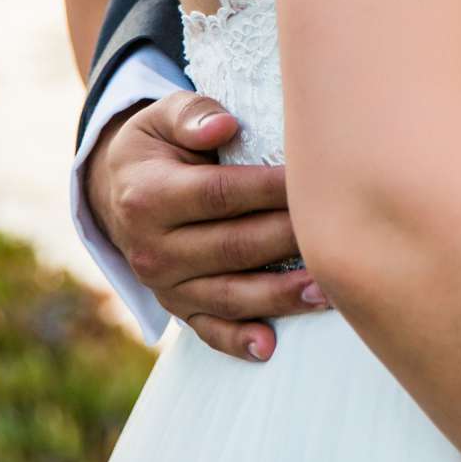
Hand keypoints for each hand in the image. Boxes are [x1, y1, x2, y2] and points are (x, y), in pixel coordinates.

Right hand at [84, 90, 322, 360]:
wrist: (120, 191)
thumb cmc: (159, 145)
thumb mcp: (162, 117)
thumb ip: (192, 114)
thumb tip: (224, 126)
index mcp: (149, 196)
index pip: (220, 194)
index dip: (270, 189)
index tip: (314, 179)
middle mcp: (152, 248)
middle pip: (233, 246)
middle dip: (288, 240)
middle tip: (341, 230)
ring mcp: (165, 285)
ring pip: (228, 294)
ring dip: (278, 296)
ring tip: (326, 290)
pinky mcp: (178, 309)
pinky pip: (208, 330)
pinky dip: (237, 341)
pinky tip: (270, 347)